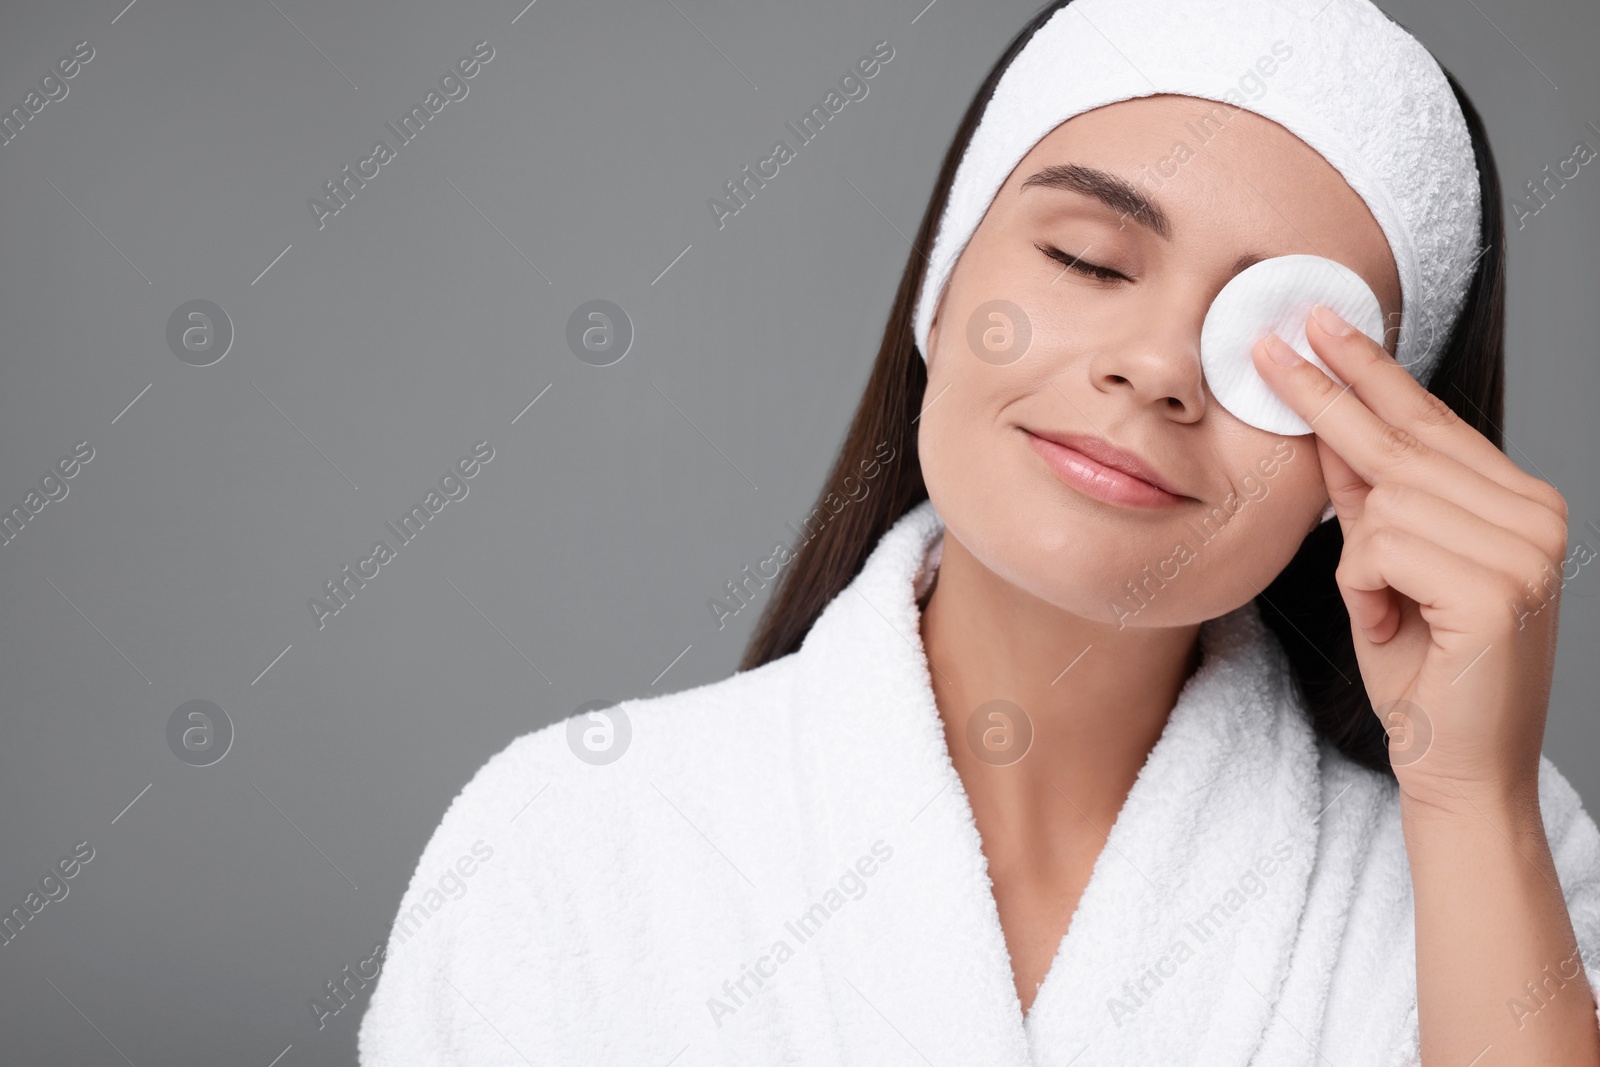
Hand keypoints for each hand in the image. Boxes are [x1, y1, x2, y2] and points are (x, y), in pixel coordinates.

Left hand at [1251, 305, 1569, 815]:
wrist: (1456, 768)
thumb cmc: (1424, 674)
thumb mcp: (1384, 573)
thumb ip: (1370, 503)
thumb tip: (1331, 435)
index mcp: (1518, 504)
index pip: (1430, 422)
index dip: (1370, 372)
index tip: (1322, 325)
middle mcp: (1536, 515)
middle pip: (1402, 442)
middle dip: (1326, 396)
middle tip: (1269, 345)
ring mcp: (1526, 549)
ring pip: (1385, 498)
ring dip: (1360, 562)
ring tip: (1389, 612)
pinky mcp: (1499, 587)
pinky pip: (1383, 547)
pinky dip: (1366, 589)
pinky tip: (1395, 626)